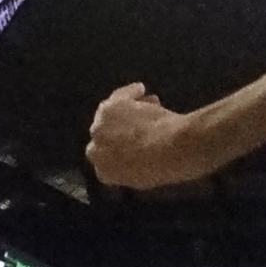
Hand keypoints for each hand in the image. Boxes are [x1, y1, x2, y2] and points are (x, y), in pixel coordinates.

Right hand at [87, 83, 203, 188]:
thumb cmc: (163, 166)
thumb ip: (132, 167)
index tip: (132, 148)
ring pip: (109, 115)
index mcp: (105, 172)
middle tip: (136, 128)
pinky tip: (140, 89)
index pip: (105, 161)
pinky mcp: (110, 107)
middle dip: (118, 131)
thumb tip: (136, 157)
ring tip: (148, 107)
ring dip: (126, 110)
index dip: (119, 151)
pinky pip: (117, 96)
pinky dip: (130, 92)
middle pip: (104, 136)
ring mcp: (100, 127)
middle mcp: (96, 150)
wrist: (170, 148)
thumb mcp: (145, 176)